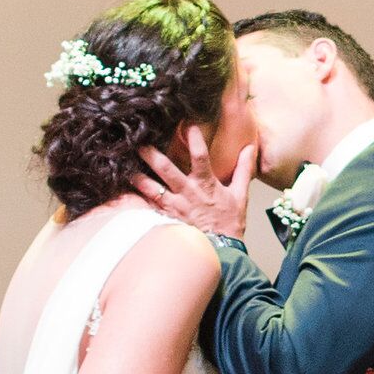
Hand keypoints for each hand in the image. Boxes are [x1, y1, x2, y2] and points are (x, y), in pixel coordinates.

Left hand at [133, 128, 256, 239]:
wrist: (221, 251)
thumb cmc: (229, 223)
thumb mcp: (240, 194)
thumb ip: (243, 169)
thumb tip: (249, 147)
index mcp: (206, 184)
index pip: (200, 155)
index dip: (194, 138)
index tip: (187, 122)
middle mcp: (187, 193)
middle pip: (167, 169)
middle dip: (152, 155)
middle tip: (139, 142)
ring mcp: (174, 206)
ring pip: (151, 188)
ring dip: (138, 177)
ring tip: (124, 167)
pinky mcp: (166, 218)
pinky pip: (147, 207)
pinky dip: (136, 200)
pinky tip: (124, 192)